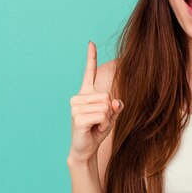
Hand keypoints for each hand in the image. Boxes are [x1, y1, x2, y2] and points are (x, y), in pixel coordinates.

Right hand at [68, 41, 123, 161]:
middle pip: (107, 96)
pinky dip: (103, 125)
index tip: (91, 43)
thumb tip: (116, 101)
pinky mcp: (77, 117)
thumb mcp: (110, 117)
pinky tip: (94, 129)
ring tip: (96, 126)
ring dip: (106, 120)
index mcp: (86, 94)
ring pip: (105, 106)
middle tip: (99, 122)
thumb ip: (115, 106)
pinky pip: (102, 115)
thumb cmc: (96, 131)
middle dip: (109, 111)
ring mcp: (76, 107)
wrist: (85, 149)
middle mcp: (78, 97)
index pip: (88, 73)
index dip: (91, 58)